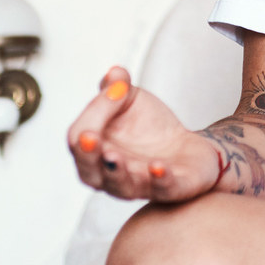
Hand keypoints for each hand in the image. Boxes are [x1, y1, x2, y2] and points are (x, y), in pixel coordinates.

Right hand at [66, 67, 221, 202]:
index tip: (110, 94)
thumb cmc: (148, 126)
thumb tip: (115, 74)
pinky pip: (162, 190)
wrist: (185, 145)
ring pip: (122, 187)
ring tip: (116, 157)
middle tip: (90, 140)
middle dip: (89, 157)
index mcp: (94, 152)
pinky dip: (159, 179)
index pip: (78, 141)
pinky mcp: (172, 189)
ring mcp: (140, 185)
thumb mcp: (130, 98)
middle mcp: (110, 175)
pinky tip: (158, 166)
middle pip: (90, 174)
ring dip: (118, 172)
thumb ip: (116, 86)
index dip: (88, 120)